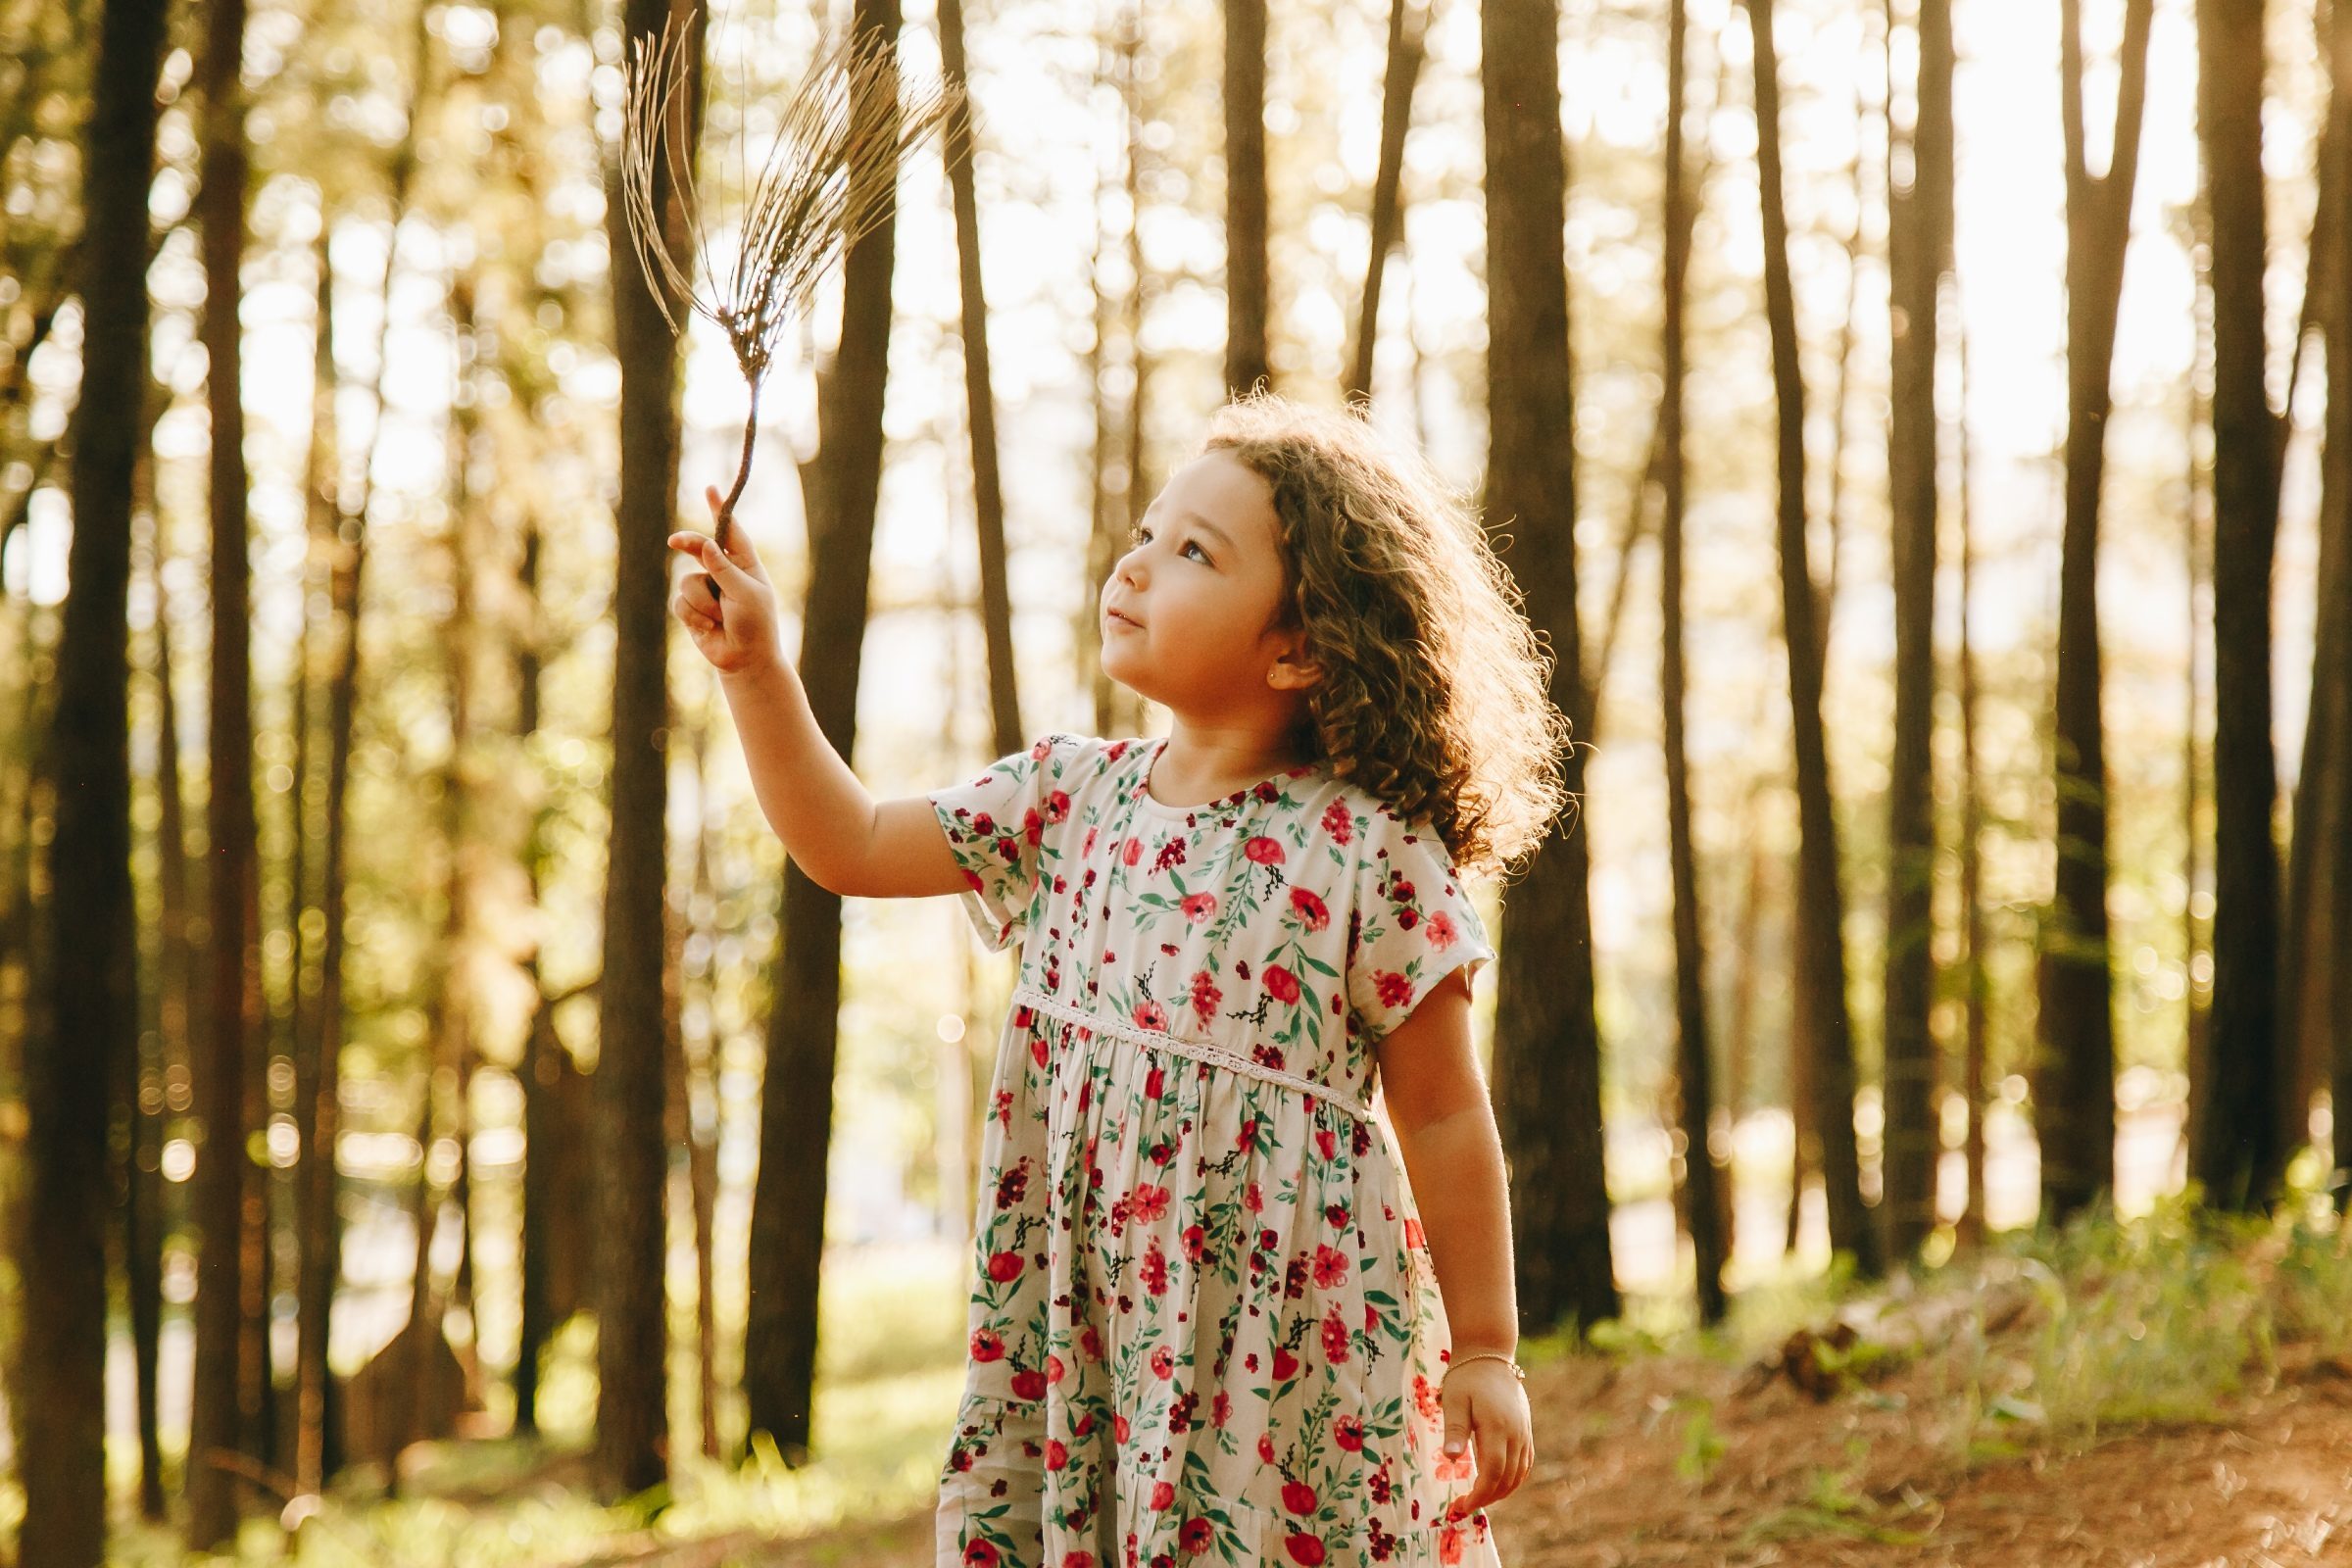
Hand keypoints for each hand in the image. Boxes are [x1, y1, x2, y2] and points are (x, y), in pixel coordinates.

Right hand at [669, 485, 780, 675]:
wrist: (744, 660)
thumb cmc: (755, 625)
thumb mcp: (744, 593)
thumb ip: (723, 569)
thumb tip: (705, 543)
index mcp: (745, 565)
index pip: (731, 531)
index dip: (720, 510)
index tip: (710, 489)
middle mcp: (724, 574)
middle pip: (698, 548)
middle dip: (688, 545)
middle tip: (674, 542)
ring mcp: (707, 590)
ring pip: (687, 581)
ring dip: (702, 602)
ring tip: (720, 618)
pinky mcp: (692, 609)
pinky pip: (680, 602)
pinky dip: (694, 616)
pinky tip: (709, 629)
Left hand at [1438, 1358, 1532, 1523]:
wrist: (1490, 1355)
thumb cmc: (1466, 1377)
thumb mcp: (1454, 1400)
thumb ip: (1455, 1429)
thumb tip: (1451, 1459)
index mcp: (1496, 1427)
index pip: (1492, 1472)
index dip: (1479, 1494)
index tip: (1462, 1506)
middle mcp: (1515, 1434)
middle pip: (1507, 1479)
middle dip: (1487, 1498)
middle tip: (1464, 1505)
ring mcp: (1524, 1433)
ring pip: (1518, 1474)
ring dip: (1501, 1492)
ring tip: (1478, 1498)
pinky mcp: (1526, 1430)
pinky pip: (1525, 1463)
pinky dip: (1513, 1479)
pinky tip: (1497, 1484)